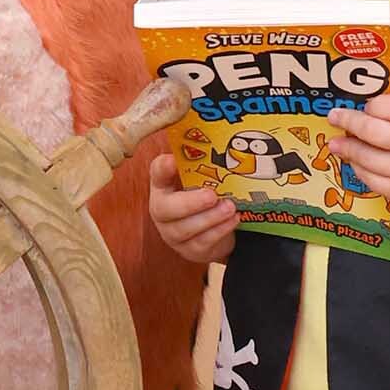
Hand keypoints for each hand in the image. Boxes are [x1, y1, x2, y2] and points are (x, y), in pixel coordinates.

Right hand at [147, 155, 240, 270]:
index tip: (173, 160)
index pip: (157, 173)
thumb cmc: (204, 198)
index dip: (163, 168)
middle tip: (212, 195)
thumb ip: (203, 163)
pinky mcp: (189, 250)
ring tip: (230, 207)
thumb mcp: (201, 180)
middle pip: (165, 209)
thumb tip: (223, 139)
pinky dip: (219, 230)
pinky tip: (233, 220)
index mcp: (163, 186)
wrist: (214, 232)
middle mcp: (162, 210)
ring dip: (210, 218)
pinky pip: (202, 242)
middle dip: (190, 202)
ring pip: (185, 229)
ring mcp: (173, 233)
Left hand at [330, 72, 389, 220]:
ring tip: (336, 140)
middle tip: (335, 116)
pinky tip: (353, 159)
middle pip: (377, 132)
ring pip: (369, 158)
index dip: (376, 104)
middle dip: (350, 122)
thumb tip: (379, 72)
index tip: (365, 102)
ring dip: (347, 147)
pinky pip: (372, 180)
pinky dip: (358, 168)